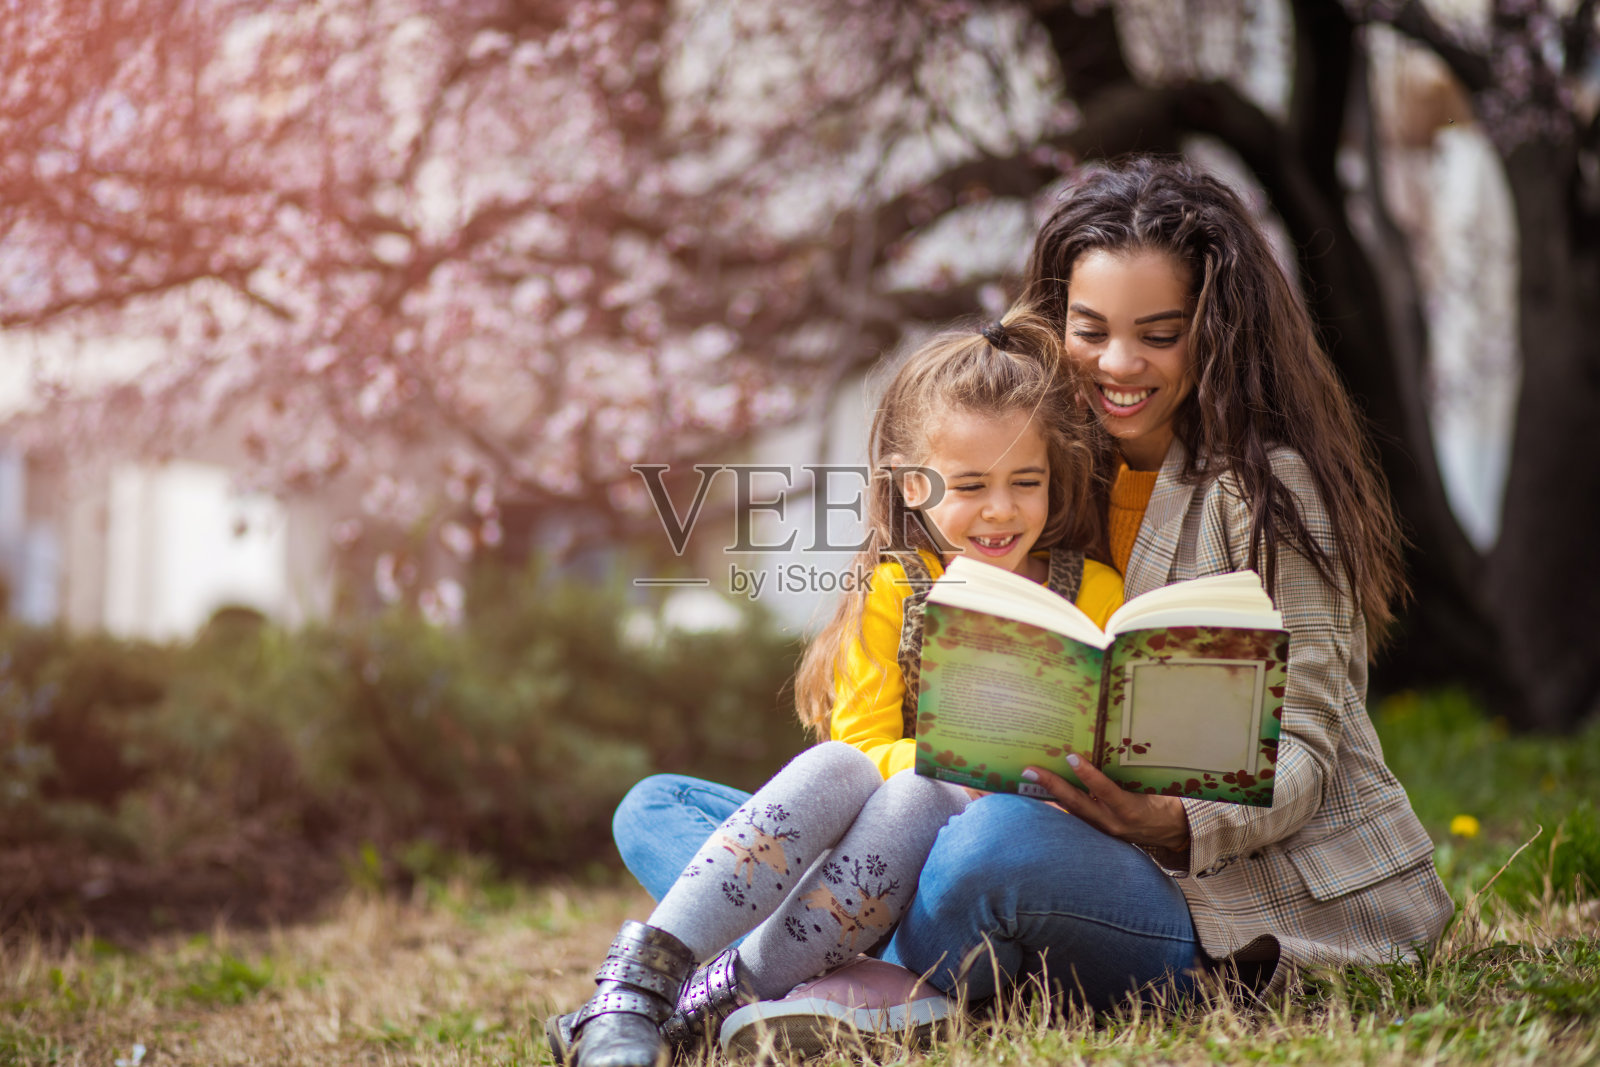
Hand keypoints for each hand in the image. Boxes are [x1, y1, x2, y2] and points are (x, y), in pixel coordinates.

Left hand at [1023, 753, 1190, 853]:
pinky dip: (1059, 803)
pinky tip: (1043, 791)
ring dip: (1049, 794)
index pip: (1105, 790)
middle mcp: (1112, 822)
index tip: (1071, 757)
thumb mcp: (1151, 785)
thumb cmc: (1164, 801)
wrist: (1173, 830)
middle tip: (1029, 770)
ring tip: (1030, 777)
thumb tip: (1109, 746)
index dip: (1088, 774)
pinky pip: (1075, 816)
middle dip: (1052, 785)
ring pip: (1071, 810)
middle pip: (1076, 803)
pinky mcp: (1098, 831)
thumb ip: (1131, 773)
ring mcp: (1103, 829)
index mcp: (1130, 809)